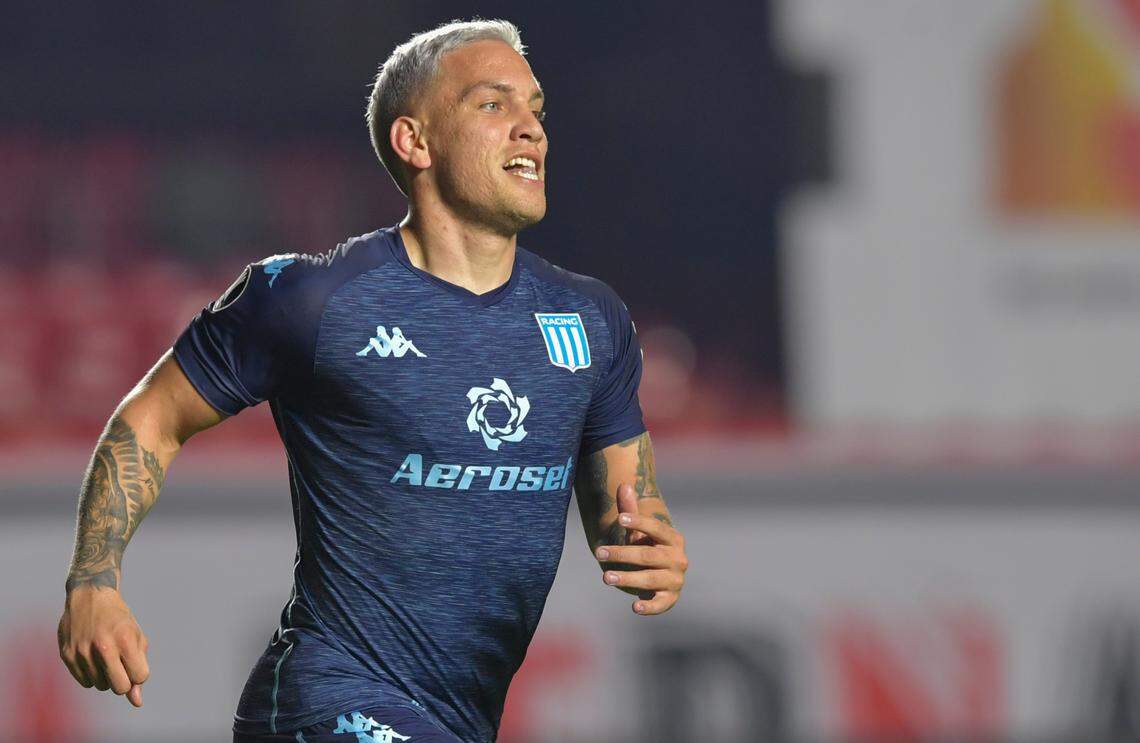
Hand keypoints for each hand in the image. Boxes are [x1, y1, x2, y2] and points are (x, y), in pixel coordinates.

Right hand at [58, 586, 148, 706]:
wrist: (89, 596)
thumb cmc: (119, 619)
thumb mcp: (135, 637)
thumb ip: (139, 667)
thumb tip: (137, 702)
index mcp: (124, 639)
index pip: (139, 676)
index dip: (139, 674)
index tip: (135, 664)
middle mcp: (102, 646)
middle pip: (119, 687)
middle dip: (124, 682)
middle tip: (121, 668)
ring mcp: (82, 651)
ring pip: (101, 686)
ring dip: (107, 676)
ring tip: (106, 657)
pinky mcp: (66, 655)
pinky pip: (85, 682)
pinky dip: (92, 675)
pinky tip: (93, 659)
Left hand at [595, 483, 687, 614]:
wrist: (662, 578)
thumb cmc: (648, 549)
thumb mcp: (639, 532)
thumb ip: (631, 512)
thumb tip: (624, 485)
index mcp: (673, 539)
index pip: (657, 528)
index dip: (639, 522)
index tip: (619, 518)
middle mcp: (678, 559)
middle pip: (649, 555)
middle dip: (623, 554)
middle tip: (598, 552)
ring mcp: (676, 580)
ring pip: (651, 578)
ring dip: (628, 578)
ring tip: (605, 577)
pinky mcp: (670, 599)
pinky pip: (661, 604)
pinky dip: (650, 607)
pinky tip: (634, 607)